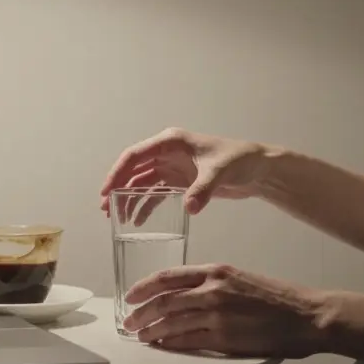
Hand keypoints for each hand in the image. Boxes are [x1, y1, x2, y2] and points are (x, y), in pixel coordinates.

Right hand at [99, 128, 273, 215]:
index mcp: (171, 142)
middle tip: (106, 210)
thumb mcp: (219, 172)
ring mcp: (173, 167)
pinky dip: (146, 205)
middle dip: (118, 188)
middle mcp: (167, 153)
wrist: (257, 168)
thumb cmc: (239, 160)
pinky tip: (138, 221)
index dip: (117, 172)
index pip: (135, 155)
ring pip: (142, 183)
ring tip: (118, 219)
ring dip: (129, 199)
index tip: (106, 191)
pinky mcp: (180, 181)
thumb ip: (203, 189)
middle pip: (134, 170)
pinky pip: (156, 193)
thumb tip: (190, 207)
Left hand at [119, 263, 328, 358]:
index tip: (133, 295)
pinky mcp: (224, 336)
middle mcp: (213, 289)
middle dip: (142, 311)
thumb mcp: (242, 278)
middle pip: (165, 299)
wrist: (307, 314)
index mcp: (217, 271)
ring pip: (171, 321)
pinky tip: (161, 345)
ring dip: (151, 329)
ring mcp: (217, 313)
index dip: (146, 286)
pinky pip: (187, 340)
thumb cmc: (279, 297)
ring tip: (140, 335)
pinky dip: (170, 343)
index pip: (170, 276)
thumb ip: (216, 283)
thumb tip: (191, 293)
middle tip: (130, 320)